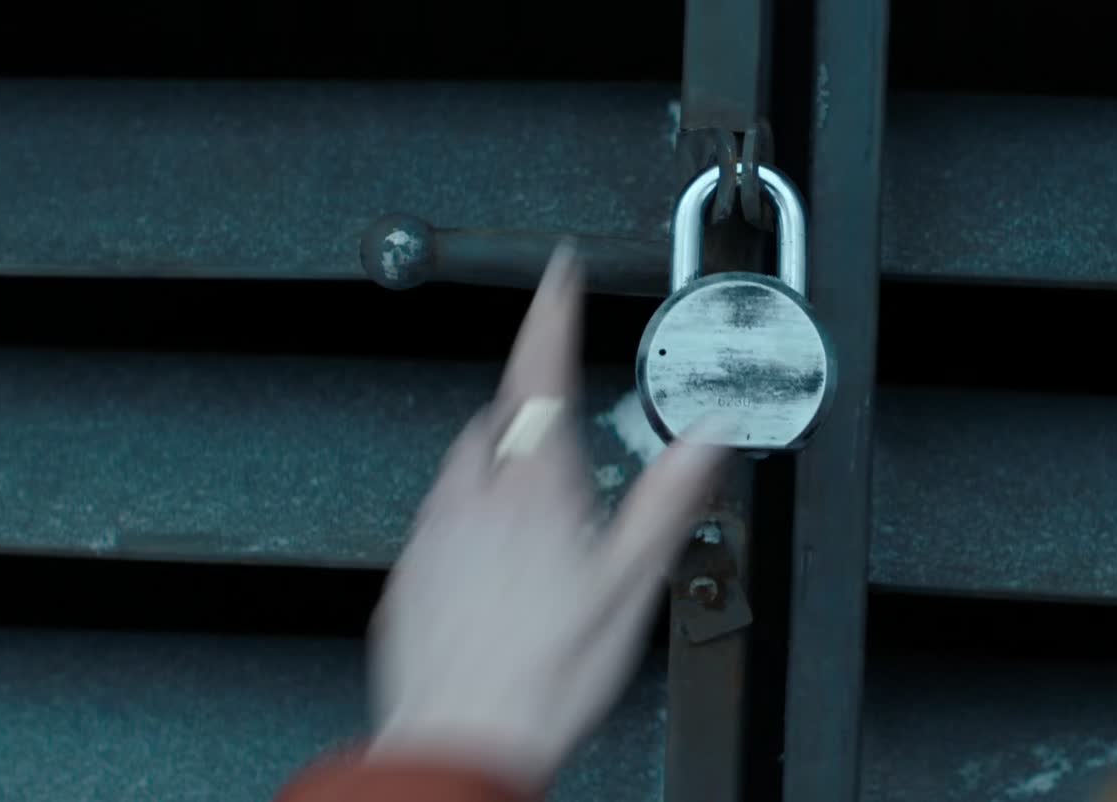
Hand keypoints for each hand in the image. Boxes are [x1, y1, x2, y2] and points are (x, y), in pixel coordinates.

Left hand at [365, 244, 731, 792]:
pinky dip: (470, 521)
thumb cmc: (544, 673)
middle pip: (500, 420)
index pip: (538, 372)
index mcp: (533, 488)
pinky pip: (440, 522)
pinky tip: (499, 569)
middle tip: (569, 431)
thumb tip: (706, 437)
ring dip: (500, 464)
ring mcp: (434, 535)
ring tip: (540, 512)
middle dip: (530, 408)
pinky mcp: (410, 575)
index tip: (558, 273)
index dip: (550, 314)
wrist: (461, 739)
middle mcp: (472, 498)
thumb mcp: (630, 584)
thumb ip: (668, 499)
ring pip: (465, 468)